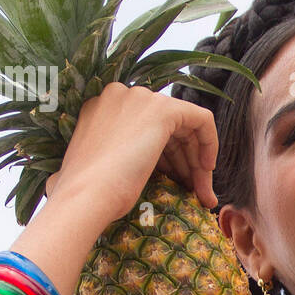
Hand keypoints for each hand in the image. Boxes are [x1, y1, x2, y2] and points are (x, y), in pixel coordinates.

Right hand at [43, 82, 219, 223]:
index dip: (165, 158)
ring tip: (201, 194)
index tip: (173, 183)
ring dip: (196, 162)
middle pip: (168, 129)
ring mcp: (141, 99)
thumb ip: (113, 155)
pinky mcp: (163, 109)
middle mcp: (120, 95)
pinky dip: (210, 142)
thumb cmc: (86, 195)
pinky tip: (206, 170)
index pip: (146, 129)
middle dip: (184, 162)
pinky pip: (201, 119)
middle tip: (194, 193)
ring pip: (185, 128)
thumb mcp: (97, 167)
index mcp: (101, 108)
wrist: (85, 198)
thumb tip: (129, 161)